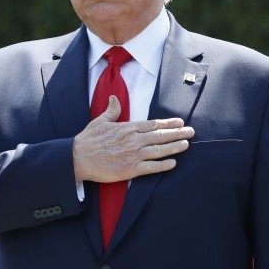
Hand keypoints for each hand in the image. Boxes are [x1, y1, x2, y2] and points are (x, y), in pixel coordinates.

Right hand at [73, 95, 194, 182]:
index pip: (152, 124)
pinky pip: (151, 167)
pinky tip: (173, 163)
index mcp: (127, 128)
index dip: (168, 123)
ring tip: (186, 144)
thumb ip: (112, 110)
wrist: (77, 159)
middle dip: (177, 133)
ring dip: (174, 147)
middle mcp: (133, 140)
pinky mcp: (130, 170)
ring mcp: (132, 155)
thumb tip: (114, 98)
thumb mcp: (100, 121)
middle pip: (160, 136)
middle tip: (191, 131)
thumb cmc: (87, 140)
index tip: (180, 122)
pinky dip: (163, 165)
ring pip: (159, 151)